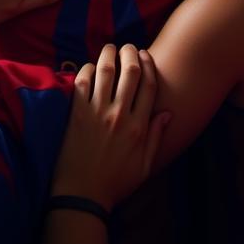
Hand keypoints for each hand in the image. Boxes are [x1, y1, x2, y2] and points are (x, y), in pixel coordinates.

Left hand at [51, 44, 168, 209]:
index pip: (149, 85)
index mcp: (139, 127)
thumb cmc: (115, 184)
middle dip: (130, 53)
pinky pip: (82, 83)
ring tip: (110, 48)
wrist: (82, 196)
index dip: (149, 64)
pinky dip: (87, 69)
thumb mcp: (144, 166)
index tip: (146, 54)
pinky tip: (90, 67)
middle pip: (129, 71)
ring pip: (105, 71)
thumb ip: (155, 137)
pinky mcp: (77, 114)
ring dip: (109, 54)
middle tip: (128, 47)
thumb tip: (167, 113)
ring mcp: (97, 113)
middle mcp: (120, 115)